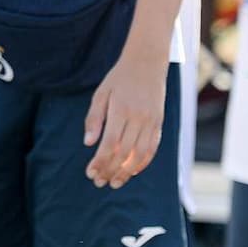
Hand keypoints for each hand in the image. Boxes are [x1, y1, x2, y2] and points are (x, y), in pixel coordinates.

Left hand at [84, 52, 166, 188]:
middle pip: (124, 153)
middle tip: (99, 182)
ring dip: (127, 172)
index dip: (100, 162)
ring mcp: (151, 122)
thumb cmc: (119, 79)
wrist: (147, 63)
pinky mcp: (159, 124)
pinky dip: (143, 163)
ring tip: (114, 182)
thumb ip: (94, 118)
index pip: (110, 144)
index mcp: (121, 110)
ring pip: (140, 154)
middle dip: (110, 171)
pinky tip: (132, 171)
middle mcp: (138, 118)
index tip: (90, 173)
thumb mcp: (101, 94)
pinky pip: (152, 148)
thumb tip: (88, 143)